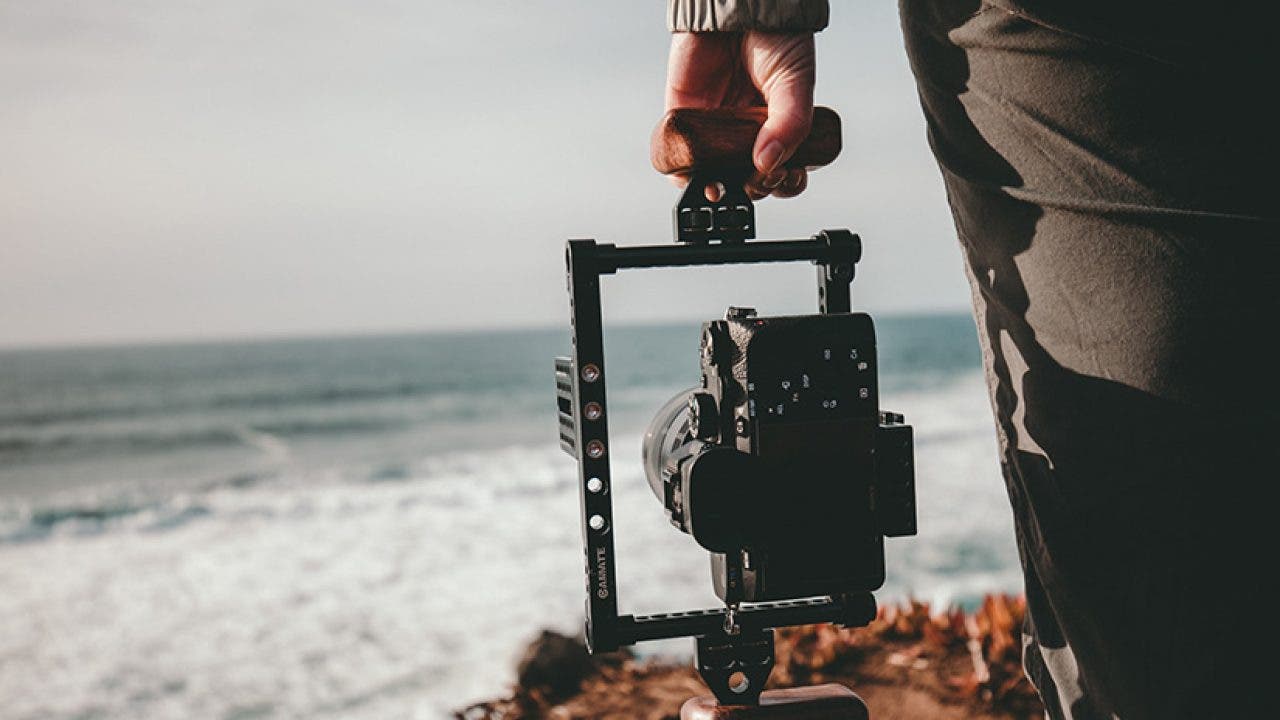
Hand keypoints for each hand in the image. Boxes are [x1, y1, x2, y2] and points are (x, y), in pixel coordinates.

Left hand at [662, 31, 815, 200]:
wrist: (739, 5)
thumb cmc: (775, 37)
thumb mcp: (795, 82)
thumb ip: (789, 124)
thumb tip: (768, 162)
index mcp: (780, 128)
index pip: (783, 170)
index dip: (782, 182)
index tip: (780, 178)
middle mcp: (749, 133)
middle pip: (747, 180)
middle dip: (750, 189)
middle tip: (751, 180)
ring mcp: (718, 128)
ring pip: (712, 175)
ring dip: (714, 189)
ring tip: (718, 187)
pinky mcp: (687, 117)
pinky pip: (678, 153)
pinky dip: (681, 170)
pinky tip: (692, 172)